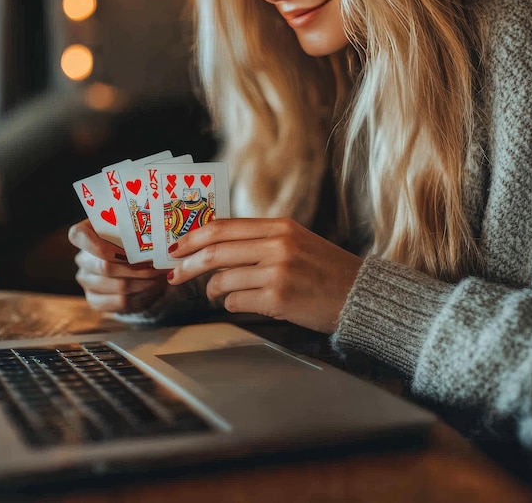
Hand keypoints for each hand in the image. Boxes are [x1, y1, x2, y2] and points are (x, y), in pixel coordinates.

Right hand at [68, 219, 168, 313]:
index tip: (127, 251)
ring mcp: (87, 282)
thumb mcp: (129, 227)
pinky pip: (122, 302)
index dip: (101, 246)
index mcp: (83, 234)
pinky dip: (142, 295)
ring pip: (119, 287)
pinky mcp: (96, 300)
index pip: (78, 236)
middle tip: (157, 267)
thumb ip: (135, 228)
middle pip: (105, 267)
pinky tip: (153, 287)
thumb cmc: (129, 238)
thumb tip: (157, 238)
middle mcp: (82, 259)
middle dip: (136, 268)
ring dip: (145, 282)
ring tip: (160, 276)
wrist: (127, 261)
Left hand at [167, 218, 361, 333]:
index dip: (193, 236)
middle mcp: (277, 245)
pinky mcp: (278, 298)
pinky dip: (229, 304)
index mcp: (279, 227)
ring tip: (213, 294)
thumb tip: (215, 246)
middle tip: (173, 275)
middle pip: (215, 251)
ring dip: (210, 290)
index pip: (223, 227)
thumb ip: (260, 240)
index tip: (176, 247)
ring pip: (221, 279)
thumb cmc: (324, 270)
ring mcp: (277, 271)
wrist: (358, 295)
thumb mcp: (295, 241)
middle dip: (186, 264)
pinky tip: (237, 304)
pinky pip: (236, 301)